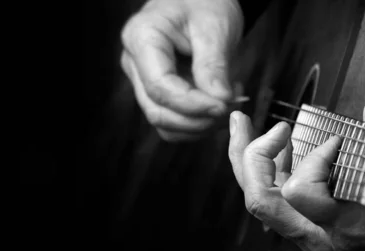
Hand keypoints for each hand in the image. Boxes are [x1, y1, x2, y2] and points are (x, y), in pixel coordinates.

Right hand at [120, 0, 243, 141]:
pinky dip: (198, 123)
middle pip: (157, 110)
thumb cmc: (205, 4)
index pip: (160, 86)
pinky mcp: (156, 93)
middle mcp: (134, 63)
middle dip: (197, 119)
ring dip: (199, 125)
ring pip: (164, 123)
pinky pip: (173, 123)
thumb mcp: (215, 28)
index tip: (223, 106)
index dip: (192, 104)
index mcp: (142, 38)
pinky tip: (217, 103)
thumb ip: (214, 66)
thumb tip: (219, 101)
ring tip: (227, 101)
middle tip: (230, 107)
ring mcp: (142, 81)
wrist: (201, 0)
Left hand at [228, 99, 364, 250]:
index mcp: (346, 227)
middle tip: (243, 121)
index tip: (336, 141)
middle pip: (259, 200)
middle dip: (247, 154)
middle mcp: (318, 236)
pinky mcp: (310, 236)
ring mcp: (310, 239)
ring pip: (261, 203)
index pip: (300, 193)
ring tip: (247, 128)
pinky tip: (280, 152)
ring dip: (251, 163)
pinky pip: (277, 206)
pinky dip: (270, 175)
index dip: (312, 158)